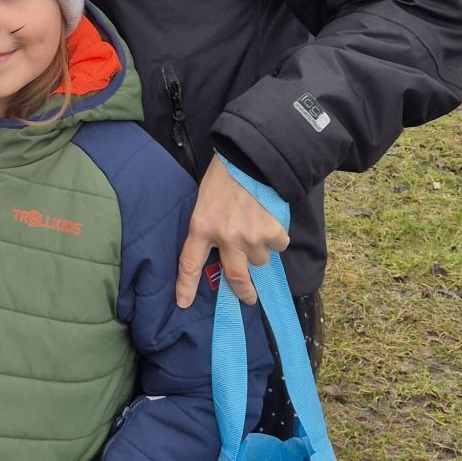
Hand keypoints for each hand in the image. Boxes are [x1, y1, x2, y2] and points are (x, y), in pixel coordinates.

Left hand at [176, 156, 289, 307]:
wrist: (249, 157)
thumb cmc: (222, 177)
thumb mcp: (203, 202)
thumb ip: (208, 228)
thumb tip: (219, 250)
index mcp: (201, 228)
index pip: (189, 264)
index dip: (186, 286)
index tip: (182, 303)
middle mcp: (225, 237)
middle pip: (236, 277)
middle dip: (244, 292)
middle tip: (248, 298)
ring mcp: (250, 236)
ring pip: (260, 260)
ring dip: (259, 250)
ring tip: (255, 228)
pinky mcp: (272, 230)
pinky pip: (279, 245)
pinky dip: (277, 237)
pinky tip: (270, 221)